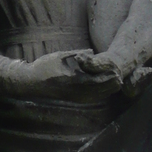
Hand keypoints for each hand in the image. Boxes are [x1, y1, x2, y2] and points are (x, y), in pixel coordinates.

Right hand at [1, 50, 121, 101]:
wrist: (31, 82)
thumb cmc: (44, 66)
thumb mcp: (60, 56)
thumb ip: (77, 54)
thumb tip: (92, 51)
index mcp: (73, 80)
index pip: (95, 80)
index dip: (107, 77)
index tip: (116, 72)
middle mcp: (74, 91)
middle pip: (98, 90)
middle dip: (110, 84)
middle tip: (121, 78)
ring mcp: (73, 97)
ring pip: (95, 96)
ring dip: (107, 91)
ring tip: (117, 85)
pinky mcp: (71, 99)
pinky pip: (89, 99)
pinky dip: (99, 95)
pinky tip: (105, 92)